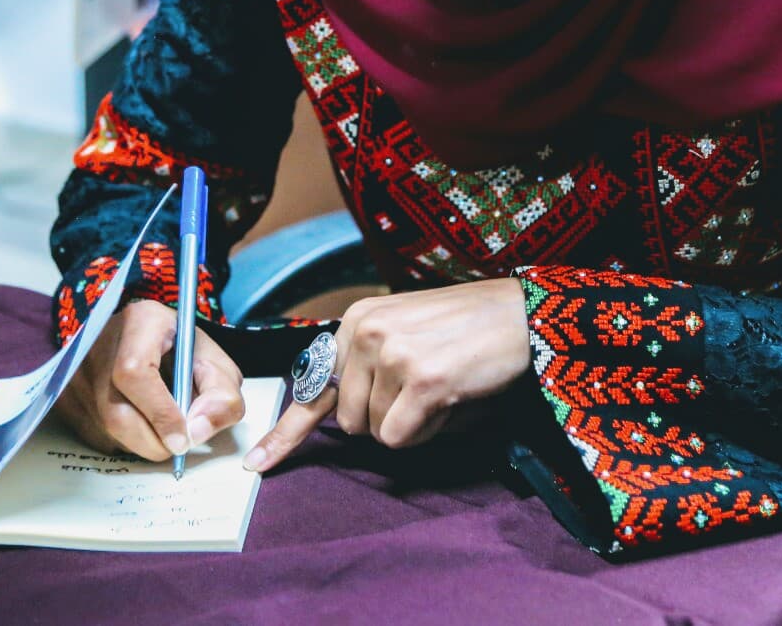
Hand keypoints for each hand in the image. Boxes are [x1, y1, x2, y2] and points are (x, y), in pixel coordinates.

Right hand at [54, 299, 244, 460]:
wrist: (140, 336)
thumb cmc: (178, 348)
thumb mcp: (213, 361)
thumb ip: (221, 394)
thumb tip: (198, 432)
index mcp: (138, 323)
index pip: (135, 373)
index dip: (160, 413)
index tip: (183, 438)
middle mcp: (96, 345)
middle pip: (116, 412)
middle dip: (154, 440)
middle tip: (179, 442)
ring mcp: (75, 373)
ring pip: (106, 431)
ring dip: (142, 442)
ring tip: (162, 424)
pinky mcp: (66, 397)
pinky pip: (96, 436)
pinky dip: (124, 441)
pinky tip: (140, 422)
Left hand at [244, 278, 531, 470]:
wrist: (522, 315)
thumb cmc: (468, 330)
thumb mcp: (406, 333)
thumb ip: (369, 368)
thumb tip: (345, 419)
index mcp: (357, 319)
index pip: (313, 386)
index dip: (286, 433)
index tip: (259, 466)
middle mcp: (366, 331)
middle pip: (351, 423)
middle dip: (388, 419)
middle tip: (427, 388)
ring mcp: (392, 354)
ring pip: (378, 434)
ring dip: (413, 423)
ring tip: (444, 386)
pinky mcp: (421, 381)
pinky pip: (402, 438)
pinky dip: (430, 431)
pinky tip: (452, 397)